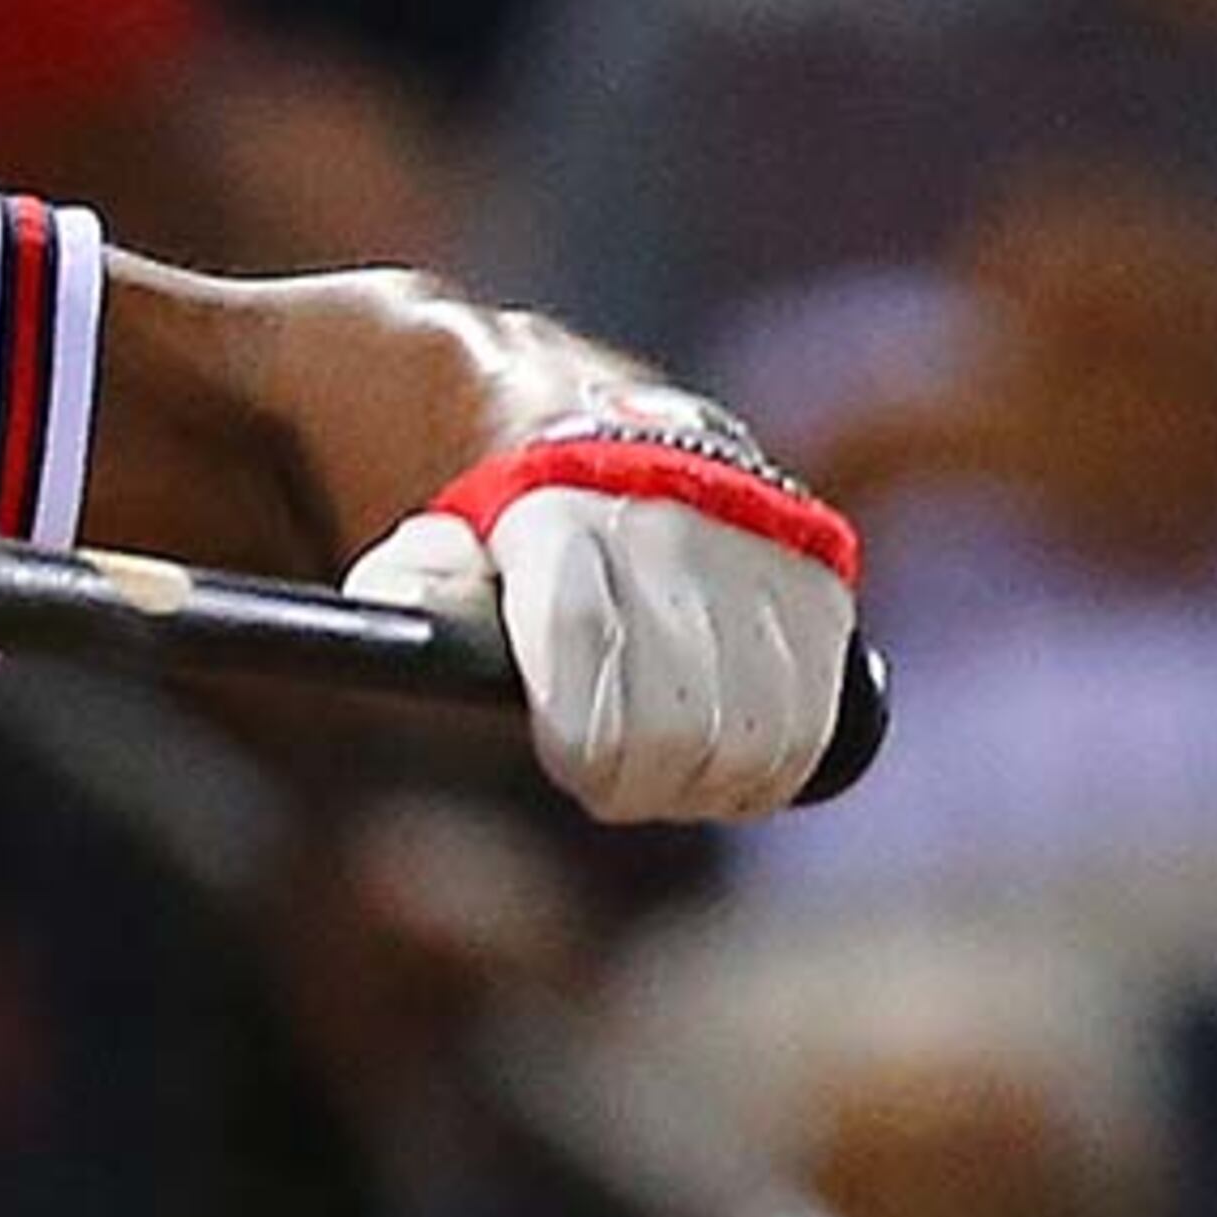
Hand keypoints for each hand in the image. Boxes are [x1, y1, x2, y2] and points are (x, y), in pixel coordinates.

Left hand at [344, 403, 860, 823]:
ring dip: (698, 781)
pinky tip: (719, 754)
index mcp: (567, 513)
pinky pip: (809, 728)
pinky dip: (763, 768)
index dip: (581, 732)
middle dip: (631, 776)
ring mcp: (756, 556)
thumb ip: (416, 582)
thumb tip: (399, 608)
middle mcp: (673, 525)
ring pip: (748, 738)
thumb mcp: (432, 537)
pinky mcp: (817, 586)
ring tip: (655, 764)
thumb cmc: (499, 520)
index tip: (566, 760)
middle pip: (675, 718)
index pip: (587, 640)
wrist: (603, 435)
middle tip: (600, 777)